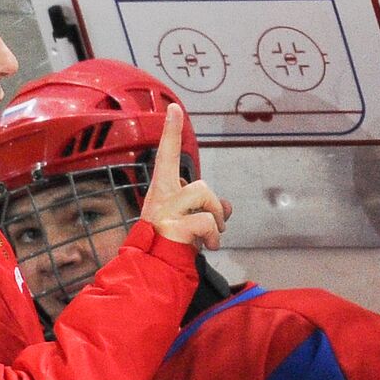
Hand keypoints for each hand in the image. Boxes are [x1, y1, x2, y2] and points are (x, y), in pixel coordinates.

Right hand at [141, 104, 231, 249]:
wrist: (152, 271)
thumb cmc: (170, 246)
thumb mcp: (190, 223)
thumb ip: (208, 211)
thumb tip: (227, 206)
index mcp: (162, 192)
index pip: (165, 156)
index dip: (170, 132)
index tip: (174, 107)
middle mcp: (160, 197)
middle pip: (200, 185)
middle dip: (214, 206)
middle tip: (216, 225)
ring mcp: (165, 212)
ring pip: (203, 195)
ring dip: (215, 219)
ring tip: (211, 238)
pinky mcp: (172, 228)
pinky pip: (205, 222)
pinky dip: (213, 235)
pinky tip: (208, 246)